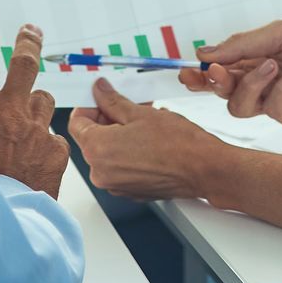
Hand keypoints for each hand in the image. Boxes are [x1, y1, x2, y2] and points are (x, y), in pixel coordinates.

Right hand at [0, 4, 67, 197]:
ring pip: (43, 100)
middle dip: (28, 42)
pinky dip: (46, 143)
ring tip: (27, 119)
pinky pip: (53, 137)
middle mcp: (9, 112)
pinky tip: (35, 160)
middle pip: (24, 63)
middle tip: (32, 31)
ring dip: (36, 104)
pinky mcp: (55, 150)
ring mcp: (35, 129)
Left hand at [68, 78, 233, 201]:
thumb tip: (99, 91)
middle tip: (128, 105)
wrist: (204, 169)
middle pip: (92, 138)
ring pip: (108, 152)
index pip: (77, 122)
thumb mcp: (140, 113)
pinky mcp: (130, 191)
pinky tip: (148, 140)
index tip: (101, 97)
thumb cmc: (178, 144)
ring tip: (143, 122)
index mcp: (97, 150)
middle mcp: (101, 173)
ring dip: (120, 134)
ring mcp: (116, 185)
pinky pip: (120, 166)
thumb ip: (112, 101)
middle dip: (108, 119)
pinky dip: (129, 152)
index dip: (89, 106)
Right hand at [178, 17, 281, 126]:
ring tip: (272, 65)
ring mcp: (274, 99)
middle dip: (215, 83)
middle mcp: (260, 80)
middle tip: (218, 72)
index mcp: (254, 57)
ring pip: (240, 105)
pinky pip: (272, 107)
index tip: (187, 73)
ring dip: (252, 84)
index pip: (219, 69)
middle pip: (223, 92)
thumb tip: (205, 53)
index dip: (200, 74)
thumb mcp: (277, 32)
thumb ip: (240, 46)